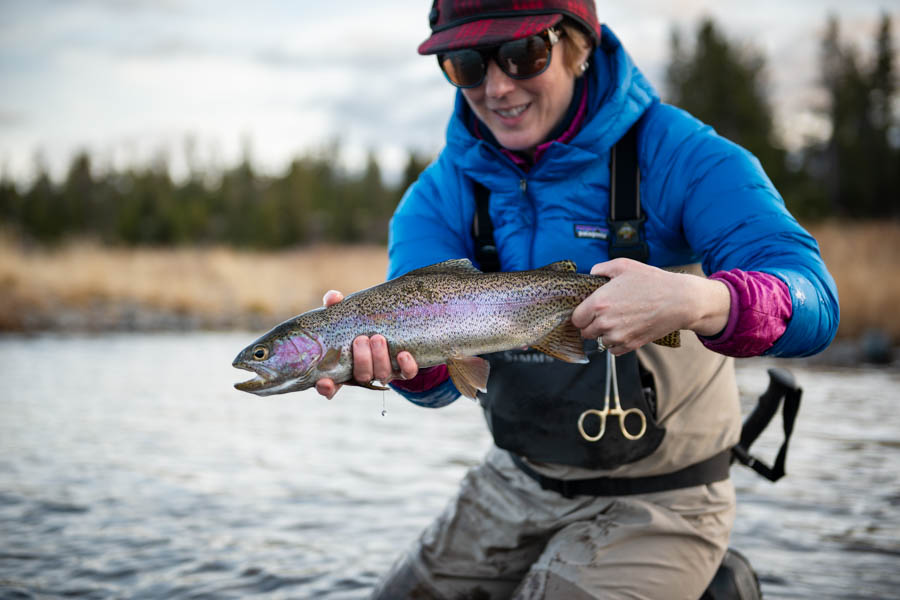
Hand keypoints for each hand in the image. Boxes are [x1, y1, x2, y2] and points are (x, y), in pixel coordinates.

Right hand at [314, 290, 418, 398]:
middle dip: (362, 360)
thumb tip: (334, 298)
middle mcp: (364, 373)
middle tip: (361, 339)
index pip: (331, 385)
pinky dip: (406, 365)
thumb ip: (335, 305)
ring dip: (379, 358)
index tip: (325, 382)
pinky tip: (403, 353)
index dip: (327, 387)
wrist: (393, 324)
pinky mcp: (405, 369)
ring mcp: (385, 372)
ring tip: (377, 338)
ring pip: (382, 374)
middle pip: (362, 376)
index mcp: (344, 366)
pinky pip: (408, 373)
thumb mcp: (346, 313)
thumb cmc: (359, 322)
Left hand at [570, 259, 730, 354]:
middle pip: (585, 332)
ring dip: (605, 334)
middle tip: (604, 315)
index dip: (581, 315)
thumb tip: (591, 273)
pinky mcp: (630, 345)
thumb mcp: (624, 266)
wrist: (679, 301)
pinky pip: (613, 350)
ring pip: (600, 341)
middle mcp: (604, 322)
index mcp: (598, 303)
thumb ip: (601, 268)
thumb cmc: (652, 281)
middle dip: (592, 324)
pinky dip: (617, 343)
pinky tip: (626, 329)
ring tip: (619, 320)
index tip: (588, 311)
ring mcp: (618, 336)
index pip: (576, 319)